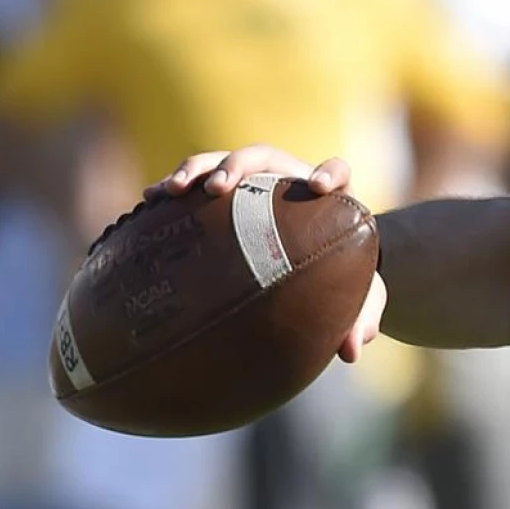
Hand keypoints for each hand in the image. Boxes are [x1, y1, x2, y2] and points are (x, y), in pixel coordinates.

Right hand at [152, 147, 387, 362]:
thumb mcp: (356, 297)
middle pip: (264, 157)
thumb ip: (359, 318)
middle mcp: (289, 179)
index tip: (318, 187)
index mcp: (329, 198)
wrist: (313, 264)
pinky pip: (196, 179)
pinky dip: (175, 184)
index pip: (337, 171)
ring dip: (197, 169)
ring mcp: (254, 181)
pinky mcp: (225, 192)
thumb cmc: (339, 276)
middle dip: (239, 166)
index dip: (329, 172)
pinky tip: (150, 201)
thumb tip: (352, 351)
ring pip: (222, 161)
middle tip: (218, 187)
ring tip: (173, 190)